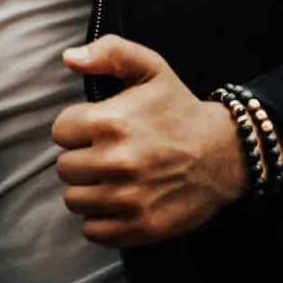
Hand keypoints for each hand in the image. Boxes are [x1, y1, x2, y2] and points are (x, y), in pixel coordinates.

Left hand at [51, 35, 248, 248]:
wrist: (222, 153)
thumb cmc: (179, 109)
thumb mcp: (150, 67)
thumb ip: (109, 52)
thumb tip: (69, 57)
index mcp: (110, 121)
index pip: (60, 131)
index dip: (78, 127)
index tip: (99, 127)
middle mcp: (115, 162)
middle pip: (64, 168)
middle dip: (82, 157)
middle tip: (108, 151)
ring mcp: (126, 199)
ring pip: (74, 199)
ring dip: (89, 188)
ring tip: (113, 175)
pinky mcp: (137, 227)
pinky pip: (92, 229)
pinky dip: (101, 217)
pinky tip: (121, 198)